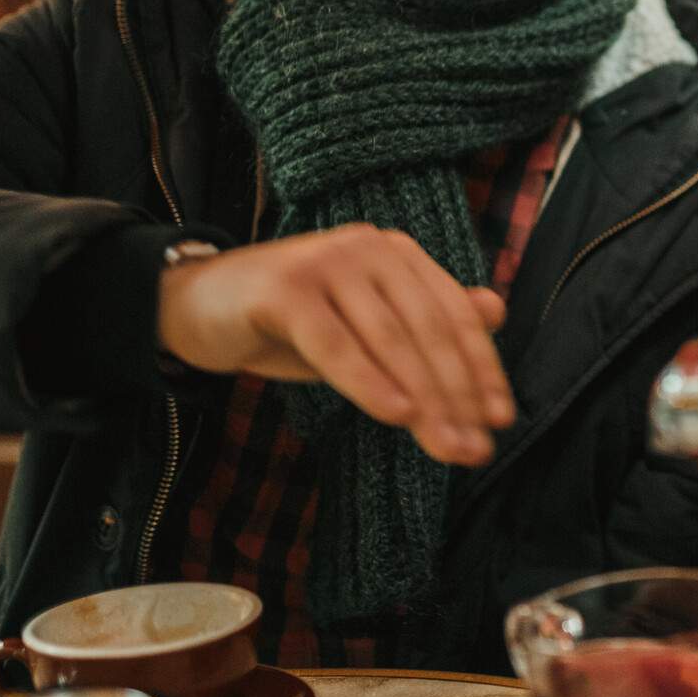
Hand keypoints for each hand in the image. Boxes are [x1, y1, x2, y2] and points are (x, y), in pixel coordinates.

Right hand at [157, 224, 512, 465]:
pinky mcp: (285, 289)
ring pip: (391, 339)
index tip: (501, 418)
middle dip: (458, 395)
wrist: (196, 306)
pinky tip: (398, 416)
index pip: (454, 314)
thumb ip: (425, 319)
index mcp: (397, 254)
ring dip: (425, 399)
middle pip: (428, 330)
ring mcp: (326, 262)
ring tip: (447, 445)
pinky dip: (370, 382)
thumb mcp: (365, 326)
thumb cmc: (290, 322)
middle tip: (476, 448)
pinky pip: (336, 345)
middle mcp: (368, 248)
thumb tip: (497, 311)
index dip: (482, 367)